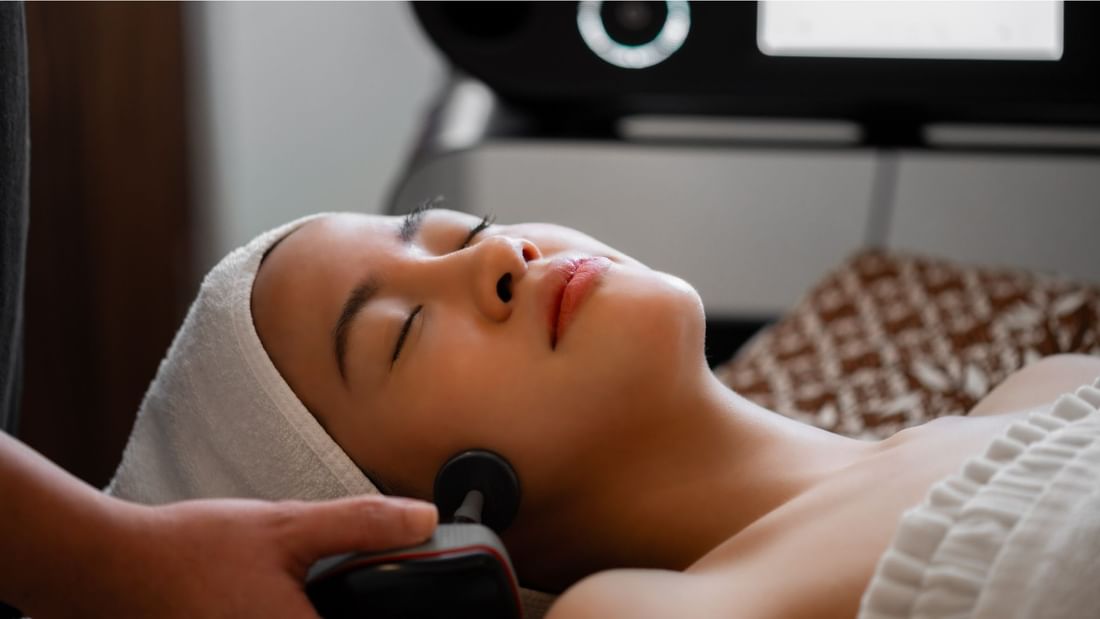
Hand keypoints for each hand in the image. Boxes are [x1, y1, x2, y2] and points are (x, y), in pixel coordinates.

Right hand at [29, 495, 437, 618]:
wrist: (112, 569)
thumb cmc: (192, 550)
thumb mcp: (287, 527)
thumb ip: (362, 525)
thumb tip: (425, 520)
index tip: (438, 611)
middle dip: (373, 616)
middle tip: (381, 598)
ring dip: (342, 614)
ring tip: (340, 599)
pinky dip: (307, 615)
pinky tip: (306, 604)